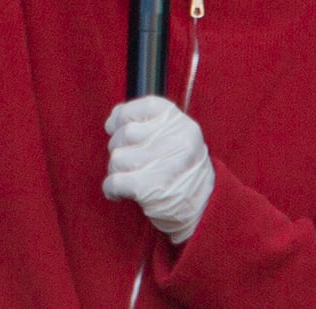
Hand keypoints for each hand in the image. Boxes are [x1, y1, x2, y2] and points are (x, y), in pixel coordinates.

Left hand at [102, 96, 214, 244]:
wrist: (203, 208)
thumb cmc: (181, 169)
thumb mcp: (176, 136)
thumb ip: (146, 122)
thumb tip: (111, 122)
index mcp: (180, 123)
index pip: (143, 106)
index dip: (123, 115)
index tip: (115, 127)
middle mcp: (176, 140)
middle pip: (125, 133)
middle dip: (120, 148)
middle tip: (132, 162)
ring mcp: (164, 164)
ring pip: (117, 158)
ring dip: (117, 171)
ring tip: (132, 177)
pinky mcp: (150, 188)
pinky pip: (113, 181)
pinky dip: (111, 189)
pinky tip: (121, 192)